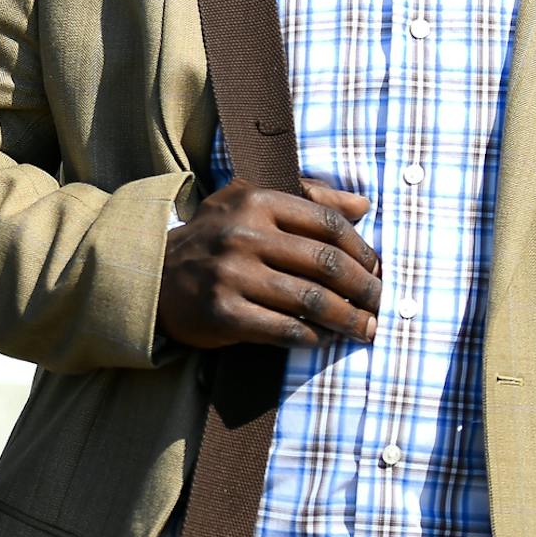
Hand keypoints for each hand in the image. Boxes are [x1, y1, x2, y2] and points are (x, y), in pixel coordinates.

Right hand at [157, 177, 381, 349]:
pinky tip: (325, 339)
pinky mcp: (223, 313)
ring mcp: (232, 275)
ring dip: (348, 319)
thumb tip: (364, 203)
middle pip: (326, 264)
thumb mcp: (250, 201)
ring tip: (366, 329)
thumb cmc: (213, 238)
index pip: (328, 223)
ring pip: (311, 300)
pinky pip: (284, 329)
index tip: (377, 270)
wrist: (153, 276)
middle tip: (382, 304)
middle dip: (364, 288)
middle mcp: (244, 235)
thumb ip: (307, 197)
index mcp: (256, 201)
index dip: (362, 250)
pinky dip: (313, 338)